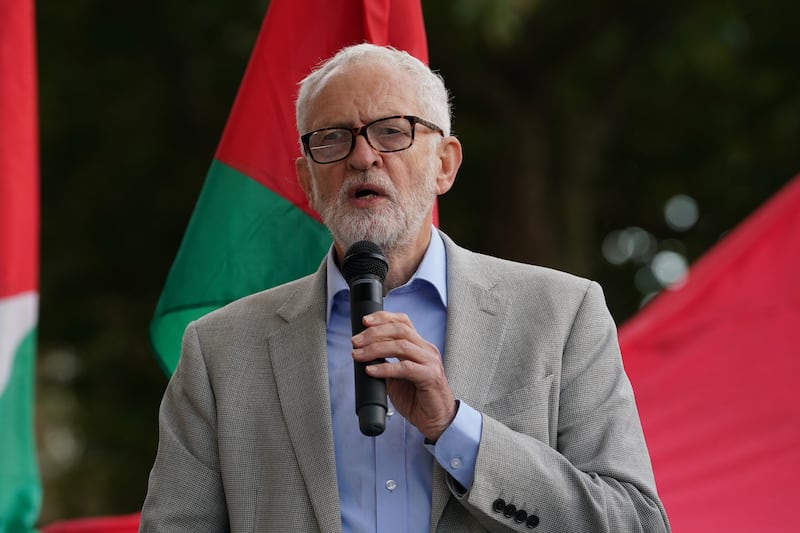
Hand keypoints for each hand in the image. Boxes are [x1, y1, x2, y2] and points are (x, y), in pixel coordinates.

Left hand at [352, 310, 456, 440]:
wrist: (436, 420)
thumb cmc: (417, 399)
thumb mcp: (397, 376)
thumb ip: (385, 363)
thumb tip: (363, 354)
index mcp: (420, 346)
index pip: (403, 322)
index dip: (383, 317)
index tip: (364, 321)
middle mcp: (426, 350)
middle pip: (399, 330)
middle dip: (374, 333)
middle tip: (355, 342)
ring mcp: (430, 362)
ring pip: (401, 345)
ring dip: (375, 348)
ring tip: (359, 355)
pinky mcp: (429, 377)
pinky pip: (404, 368)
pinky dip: (385, 368)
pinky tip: (371, 371)